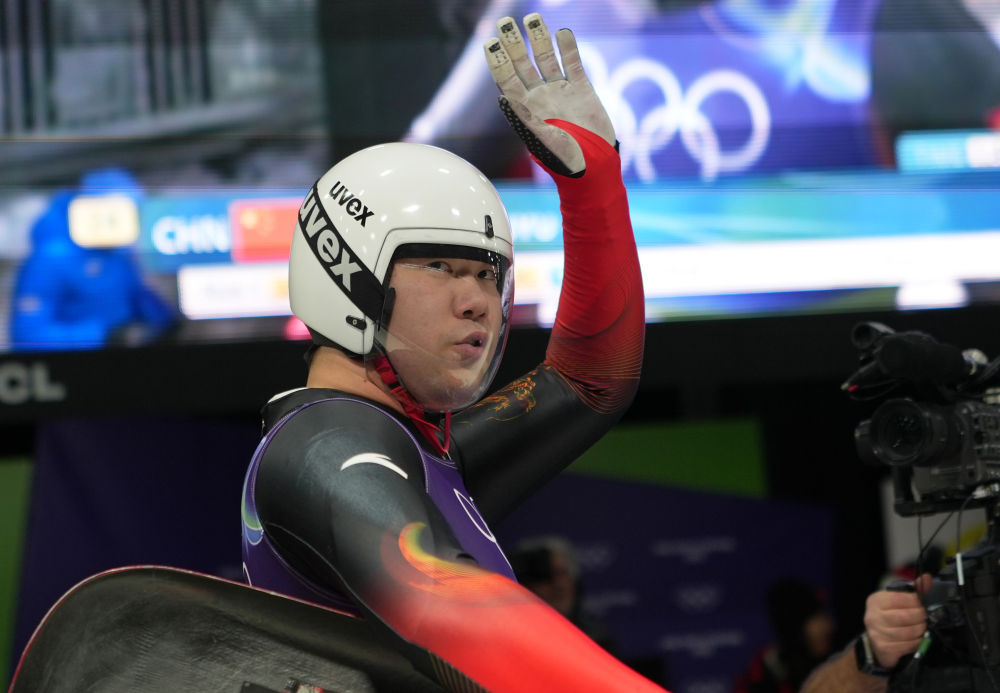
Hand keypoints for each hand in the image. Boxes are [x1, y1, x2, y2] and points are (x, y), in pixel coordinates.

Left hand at [483, 13, 615, 175]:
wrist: (596, 168)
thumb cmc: (567, 163)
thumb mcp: (544, 143)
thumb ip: (527, 120)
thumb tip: (505, 99)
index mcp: (526, 110)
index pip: (507, 80)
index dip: (498, 61)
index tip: (490, 42)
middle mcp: (540, 97)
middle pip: (523, 64)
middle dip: (513, 43)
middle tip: (504, 21)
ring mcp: (561, 91)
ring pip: (547, 59)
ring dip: (539, 39)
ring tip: (532, 18)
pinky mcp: (582, 90)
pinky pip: (573, 64)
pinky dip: (568, 49)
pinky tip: (563, 32)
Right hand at [864, 574, 931, 667]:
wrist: (875, 642)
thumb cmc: (888, 618)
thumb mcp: (897, 601)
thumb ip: (912, 590)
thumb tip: (927, 578)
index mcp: (876, 600)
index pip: (901, 598)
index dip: (916, 601)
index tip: (923, 604)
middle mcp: (873, 616)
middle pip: (905, 616)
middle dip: (921, 617)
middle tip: (926, 617)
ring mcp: (876, 633)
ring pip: (908, 632)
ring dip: (920, 631)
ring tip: (923, 628)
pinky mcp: (883, 648)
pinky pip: (907, 645)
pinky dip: (917, 643)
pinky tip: (918, 639)